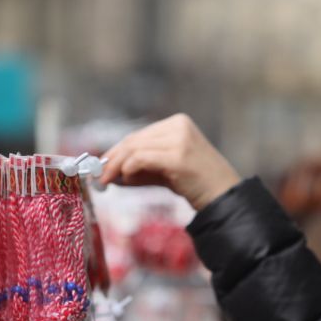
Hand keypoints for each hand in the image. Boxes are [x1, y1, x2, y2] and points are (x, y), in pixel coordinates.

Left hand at [101, 114, 242, 210]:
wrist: (223, 197)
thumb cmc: (195, 185)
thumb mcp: (164, 172)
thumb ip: (140, 169)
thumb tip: (110, 173)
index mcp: (177, 123)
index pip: (138, 135)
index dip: (116, 151)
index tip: (101, 166)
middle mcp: (178, 126)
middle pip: (134, 140)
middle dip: (112, 159)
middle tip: (97, 176)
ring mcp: (179, 139)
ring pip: (135, 148)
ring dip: (116, 166)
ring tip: (107, 182)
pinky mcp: (178, 156)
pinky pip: (142, 159)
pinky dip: (128, 169)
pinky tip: (125, 180)